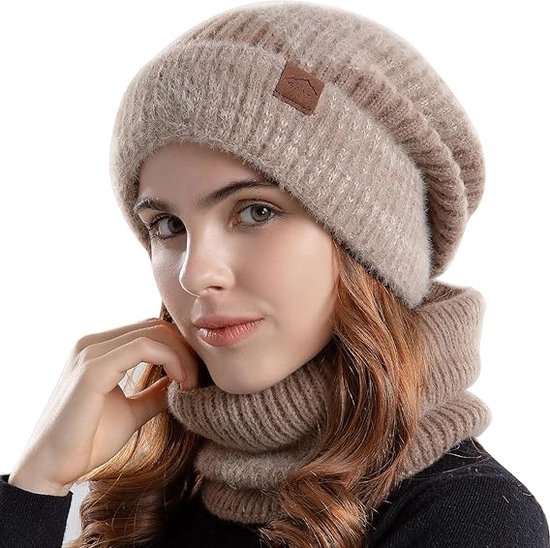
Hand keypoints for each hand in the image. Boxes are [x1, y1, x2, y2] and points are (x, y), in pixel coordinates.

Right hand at [8, 318, 198, 495]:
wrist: (52, 468)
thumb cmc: (88, 440)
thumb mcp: (132, 411)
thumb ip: (155, 392)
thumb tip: (181, 381)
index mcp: (100, 349)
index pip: (151, 331)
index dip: (179, 348)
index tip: (194, 377)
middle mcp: (93, 343)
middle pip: (155, 327)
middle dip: (184, 349)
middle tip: (197, 379)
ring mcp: (90, 352)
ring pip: (153, 333)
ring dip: (181, 355)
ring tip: (190, 384)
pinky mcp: (93, 368)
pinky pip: (143, 347)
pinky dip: (171, 360)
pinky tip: (180, 383)